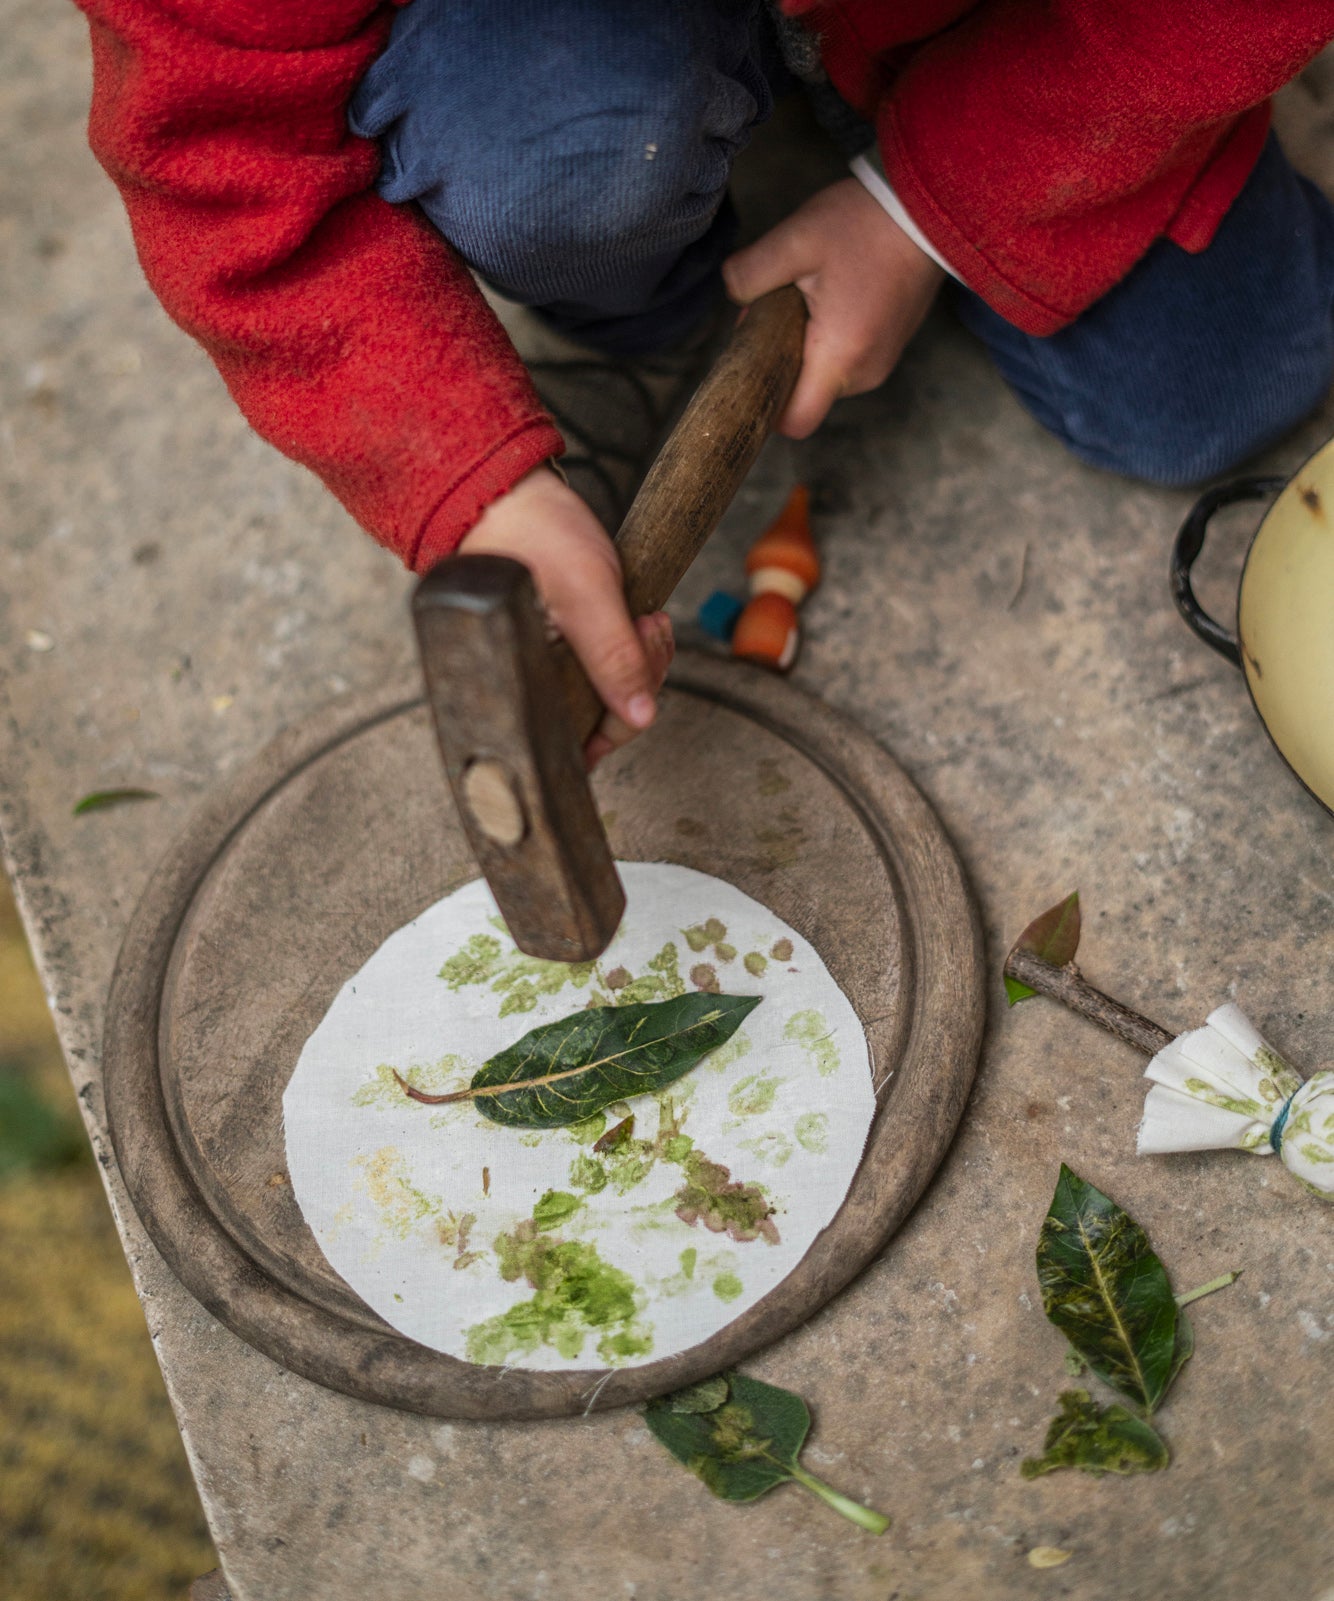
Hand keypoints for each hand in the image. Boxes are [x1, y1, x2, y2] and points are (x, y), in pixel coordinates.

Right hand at [456, 465, 673, 767]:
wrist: (517, 495)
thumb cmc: (533, 539)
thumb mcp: (585, 595)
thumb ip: (613, 657)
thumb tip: (639, 717)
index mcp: (521, 690)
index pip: (581, 745)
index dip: (620, 721)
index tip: (639, 673)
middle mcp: (535, 689)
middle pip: (606, 721)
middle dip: (641, 679)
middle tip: (646, 625)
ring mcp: (554, 672)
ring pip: (617, 697)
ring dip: (646, 660)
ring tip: (644, 616)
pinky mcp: (571, 652)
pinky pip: (616, 671)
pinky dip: (640, 650)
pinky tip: (642, 619)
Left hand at [723, 177, 944, 437]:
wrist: (927, 207)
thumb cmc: (863, 223)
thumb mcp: (794, 240)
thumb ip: (749, 273)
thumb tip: (732, 295)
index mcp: (839, 357)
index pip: (795, 421)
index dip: (767, 405)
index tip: (756, 365)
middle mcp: (865, 372)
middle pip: (806, 395)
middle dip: (782, 361)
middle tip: (780, 306)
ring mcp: (882, 361)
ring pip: (825, 376)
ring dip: (806, 347)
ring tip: (811, 295)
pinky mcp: (891, 346)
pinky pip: (847, 360)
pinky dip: (830, 340)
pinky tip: (833, 295)